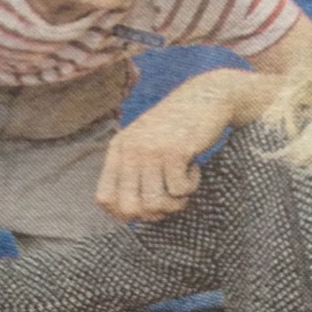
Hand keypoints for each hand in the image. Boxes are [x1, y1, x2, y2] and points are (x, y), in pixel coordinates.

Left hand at [96, 69, 278, 222]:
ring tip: (184, 187)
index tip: (147, 206)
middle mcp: (130, 149)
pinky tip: (195, 168)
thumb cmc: (178, 127)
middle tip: (170, 198)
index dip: (124, 213)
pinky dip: (191, 187)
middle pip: (130, 208)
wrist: (207, 97)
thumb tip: (131, 214)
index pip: (104, 199)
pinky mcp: (175, 152)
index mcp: (119, 149)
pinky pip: (179, 192)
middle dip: (154, 214)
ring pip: (155, 204)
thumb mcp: (146, 143)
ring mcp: (151, 150)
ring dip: (175, 204)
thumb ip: (133, 171)